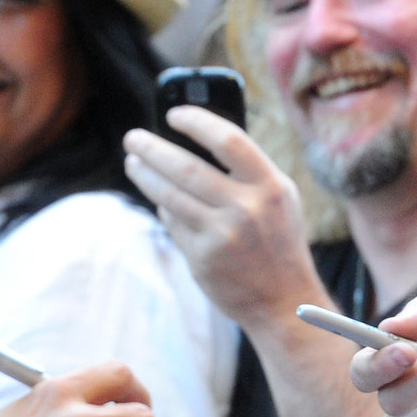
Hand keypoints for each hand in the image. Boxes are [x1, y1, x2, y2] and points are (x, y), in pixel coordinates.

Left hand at [121, 109, 326, 330]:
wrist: (283, 302)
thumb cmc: (278, 241)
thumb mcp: (278, 200)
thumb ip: (247, 171)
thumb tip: (193, 140)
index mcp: (271, 186)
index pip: (228, 139)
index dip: (196, 121)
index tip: (173, 114)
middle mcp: (247, 208)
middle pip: (186, 166)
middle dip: (152, 148)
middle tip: (133, 138)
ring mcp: (223, 235)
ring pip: (169, 195)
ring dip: (145, 175)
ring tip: (132, 162)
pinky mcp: (203, 258)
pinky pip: (173, 222)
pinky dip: (164, 208)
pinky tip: (159, 199)